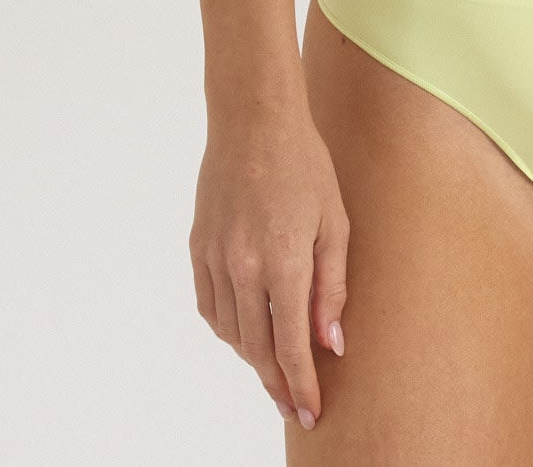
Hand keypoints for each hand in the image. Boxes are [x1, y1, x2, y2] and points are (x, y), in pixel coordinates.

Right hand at [189, 110, 347, 429]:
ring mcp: (214, 258)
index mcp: (283, 260)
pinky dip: (227, 328)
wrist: (253, 121)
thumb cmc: (304, 165)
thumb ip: (332, 287)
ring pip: (230, 332)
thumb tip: (330, 344)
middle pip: (257, 348)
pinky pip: (210, 307)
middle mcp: (243, 266)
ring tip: (274, 368)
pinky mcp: (197, 248)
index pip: (290, 344)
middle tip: (292, 404)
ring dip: (252, 356)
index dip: (301, 384)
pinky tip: (245, 331)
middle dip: (276, 382)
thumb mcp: (334, 222)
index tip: (309, 411)